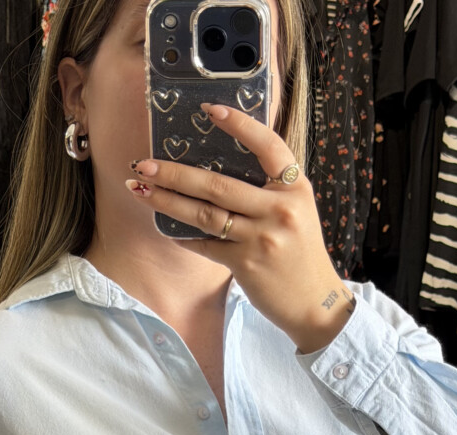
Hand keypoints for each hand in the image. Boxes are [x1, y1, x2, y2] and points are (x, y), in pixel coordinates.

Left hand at [127, 102, 355, 352]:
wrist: (315, 302)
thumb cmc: (301, 254)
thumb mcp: (297, 211)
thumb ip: (268, 190)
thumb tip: (219, 171)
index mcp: (294, 188)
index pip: (267, 145)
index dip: (240, 124)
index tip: (210, 109)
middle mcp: (279, 209)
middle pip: (218, 184)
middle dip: (175, 173)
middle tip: (144, 164)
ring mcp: (261, 238)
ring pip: (205, 214)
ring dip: (168, 201)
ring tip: (140, 189)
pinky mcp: (246, 264)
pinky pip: (206, 245)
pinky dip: (184, 236)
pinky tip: (165, 227)